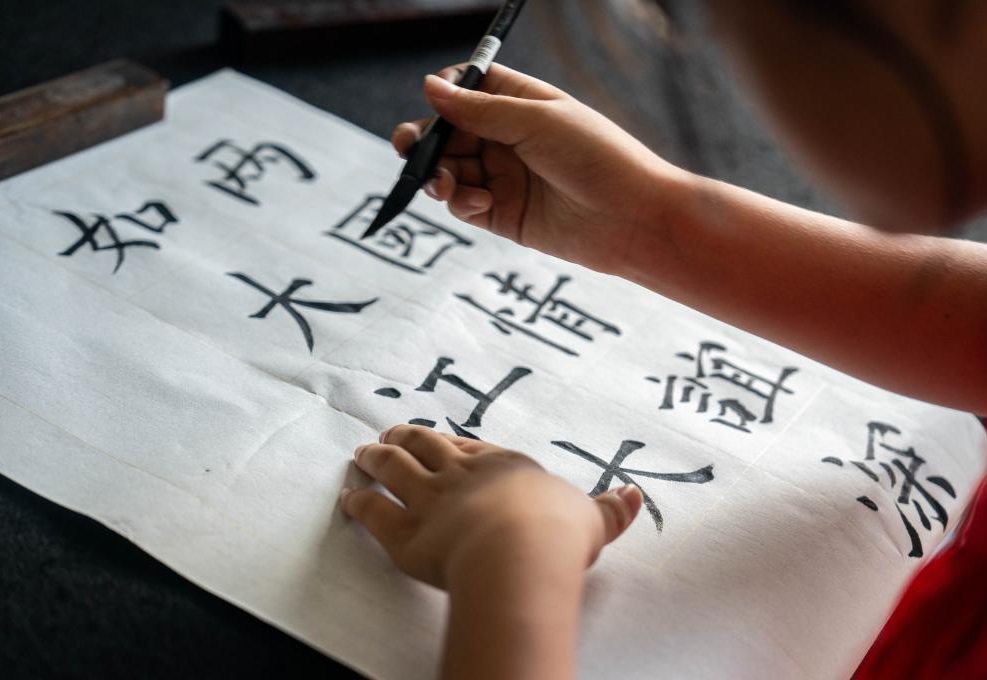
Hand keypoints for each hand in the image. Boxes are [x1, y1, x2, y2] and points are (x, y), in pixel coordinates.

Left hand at [341, 425, 641, 589]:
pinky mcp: (407, 534)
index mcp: (505, 467)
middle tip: (390, 431)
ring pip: (395, 468)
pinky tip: (349, 496)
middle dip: (407, 436)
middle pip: (427, 446)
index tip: (440, 437)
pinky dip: (359, 501)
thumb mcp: (593, 519)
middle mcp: (463, 475)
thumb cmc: (558, 535)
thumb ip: (612, 509)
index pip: (473, 447)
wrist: (521, 554)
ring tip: (363, 451)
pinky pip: (375, 511)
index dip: (453, 442)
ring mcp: (431, 501)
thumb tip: (636, 497)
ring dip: (376, 458)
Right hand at [392, 65, 676, 274]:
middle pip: (447, 134)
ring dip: (439, 175)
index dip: (444, 95)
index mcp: (518, 103)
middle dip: (425, 142)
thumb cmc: (597, 157)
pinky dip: (461, 202)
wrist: (633, 218)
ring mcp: (503, 177)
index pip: (466, 89)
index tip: (435, 105)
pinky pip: (463, 204)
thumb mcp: (536, 121)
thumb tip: (429, 86)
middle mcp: (507, 138)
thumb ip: (479, 109)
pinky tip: (481, 203)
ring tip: (446, 185)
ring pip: (449, 170)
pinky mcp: (502, 214)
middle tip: (409, 150)